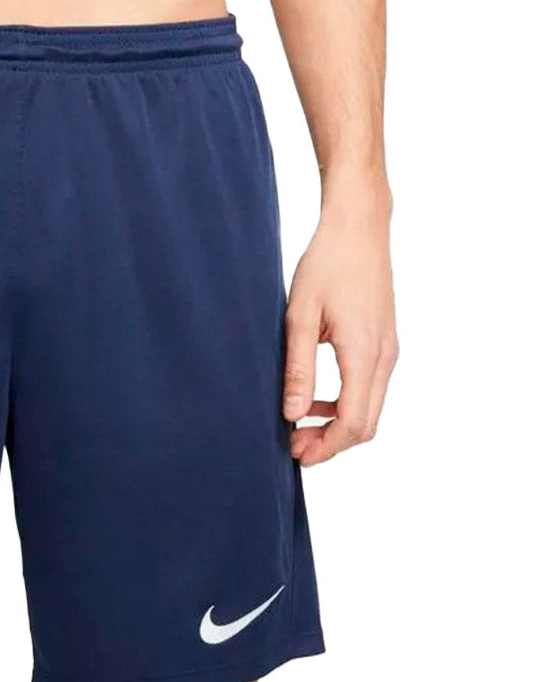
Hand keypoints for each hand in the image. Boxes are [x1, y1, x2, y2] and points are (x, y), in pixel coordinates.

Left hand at [283, 190, 397, 465]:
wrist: (358, 227)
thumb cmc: (326, 264)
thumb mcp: (299, 316)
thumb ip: (297, 369)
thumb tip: (292, 414)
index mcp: (364, 354)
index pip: (352, 422)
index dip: (326, 447)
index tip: (296, 454)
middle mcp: (384, 357)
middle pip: (366, 424)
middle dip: (331, 444)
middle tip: (293, 446)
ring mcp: (389, 350)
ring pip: (370, 409)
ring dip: (337, 426)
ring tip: (299, 426)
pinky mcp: (385, 343)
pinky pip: (369, 389)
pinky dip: (345, 405)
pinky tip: (315, 400)